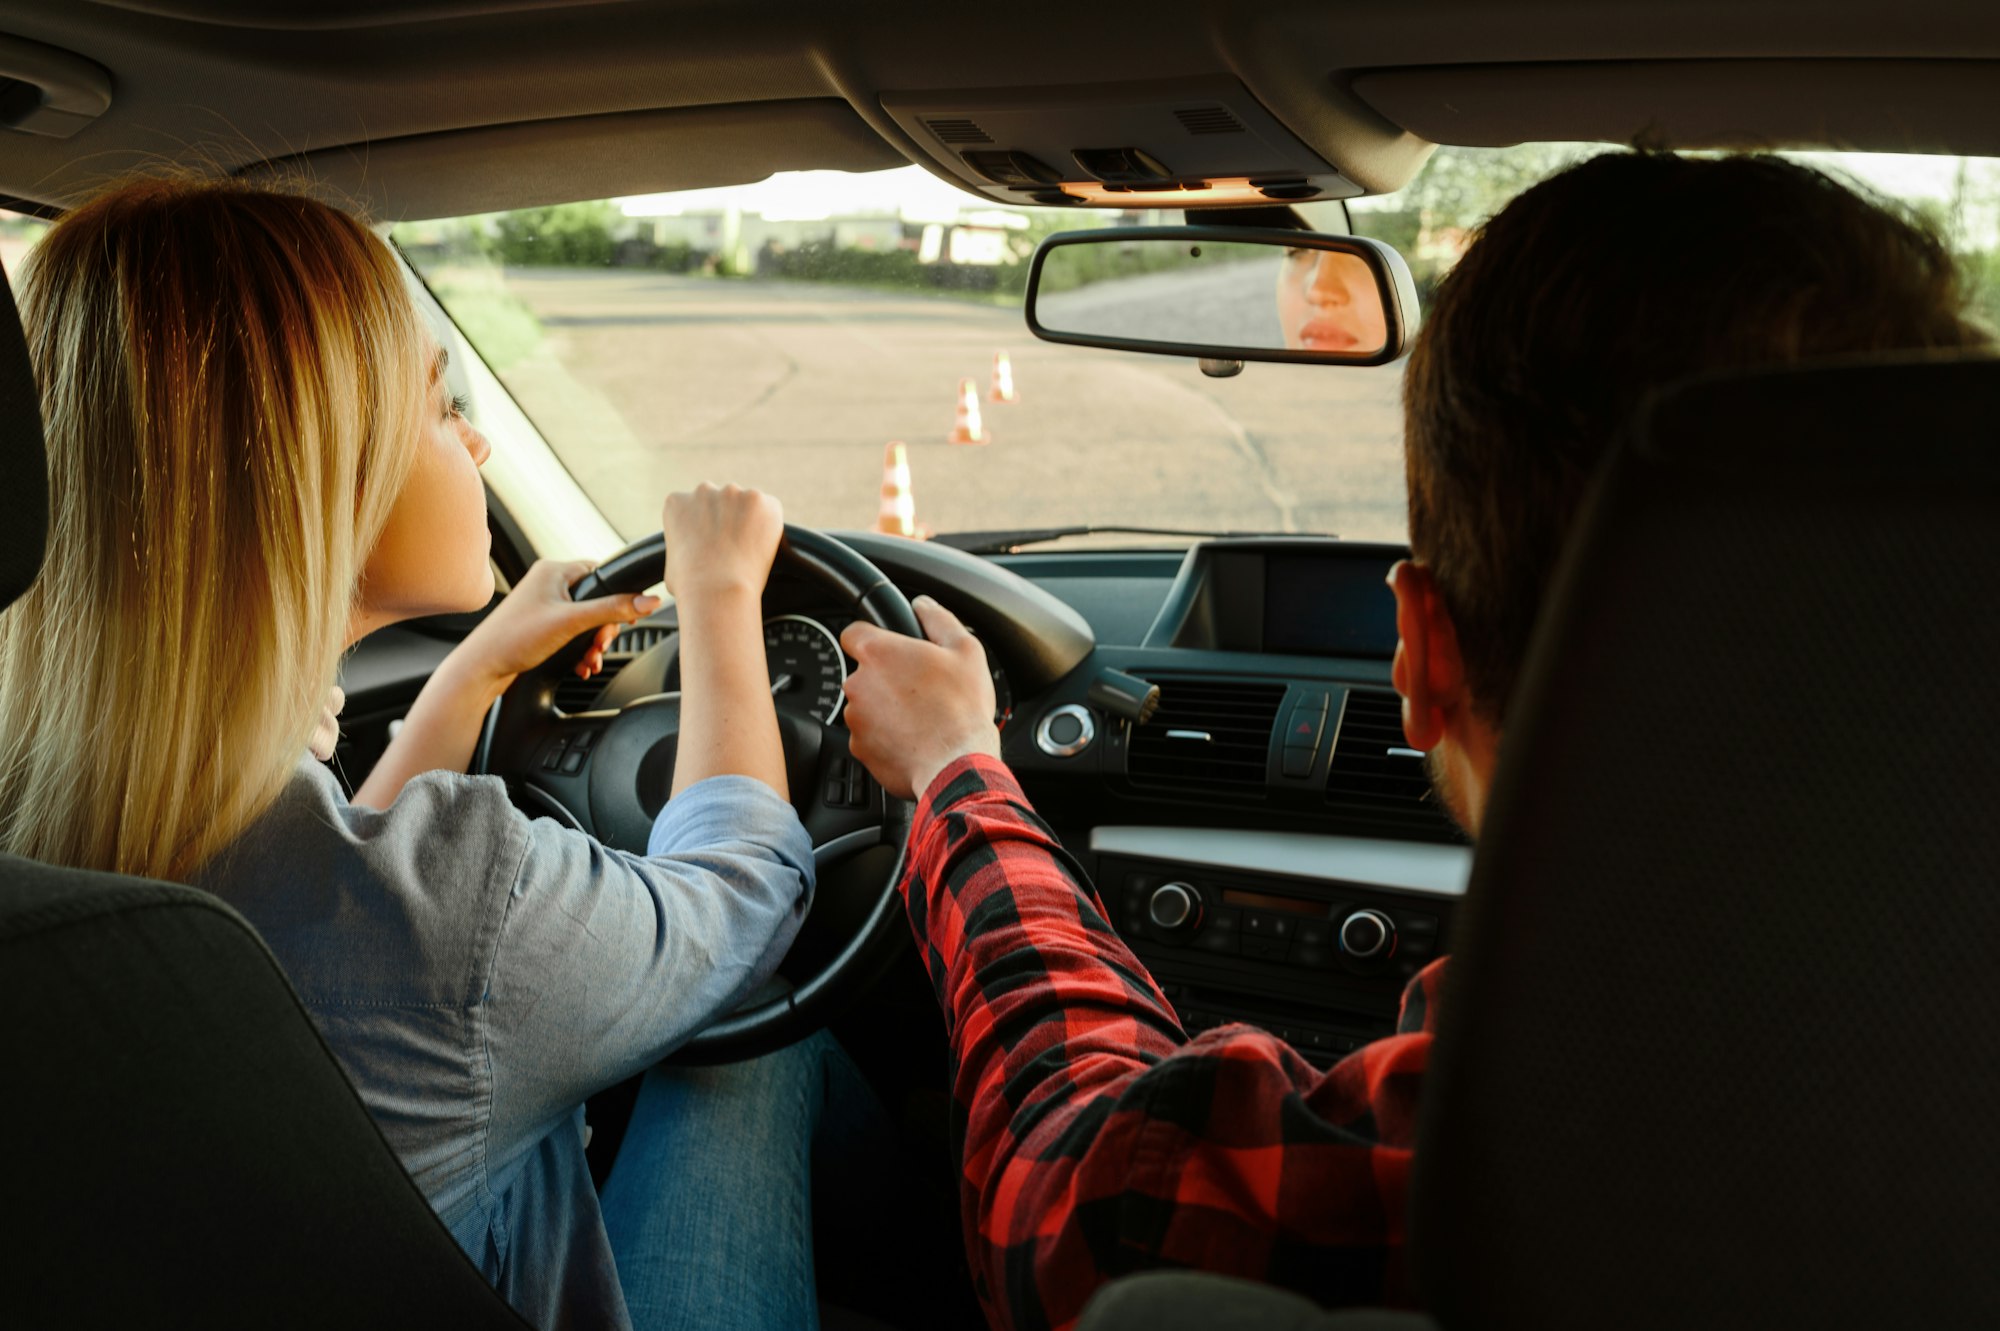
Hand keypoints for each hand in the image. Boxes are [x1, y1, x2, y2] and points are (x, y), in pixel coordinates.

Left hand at [452, 557, 659, 691]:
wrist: (482, 668)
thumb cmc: (515, 638)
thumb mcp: (572, 622)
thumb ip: (613, 610)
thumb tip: (650, 601)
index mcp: (553, 571)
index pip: (600, 573)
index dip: (617, 595)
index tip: (625, 617)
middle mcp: (548, 584)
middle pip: (596, 601)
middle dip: (603, 629)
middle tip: (599, 645)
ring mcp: (544, 606)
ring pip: (586, 621)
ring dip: (593, 644)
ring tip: (589, 660)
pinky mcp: (541, 626)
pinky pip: (573, 634)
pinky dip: (580, 650)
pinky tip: (580, 665)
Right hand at [663, 484, 783, 605]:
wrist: (717, 589)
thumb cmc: (691, 585)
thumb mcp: (673, 561)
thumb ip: (684, 545)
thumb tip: (692, 553)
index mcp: (676, 502)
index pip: (693, 507)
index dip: (705, 527)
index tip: (712, 543)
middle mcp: (702, 490)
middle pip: (721, 501)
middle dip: (727, 519)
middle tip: (733, 547)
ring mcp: (731, 493)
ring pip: (746, 504)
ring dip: (749, 521)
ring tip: (748, 550)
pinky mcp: (758, 500)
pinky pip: (769, 509)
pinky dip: (769, 526)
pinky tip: (762, 546)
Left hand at [840, 596, 1001, 799]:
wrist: (956, 765)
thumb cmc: (961, 710)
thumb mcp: (965, 651)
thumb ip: (938, 619)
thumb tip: (923, 605)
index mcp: (878, 652)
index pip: (853, 632)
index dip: (873, 638)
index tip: (891, 650)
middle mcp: (857, 684)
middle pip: (863, 672)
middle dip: (886, 678)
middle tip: (919, 687)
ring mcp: (855, 719)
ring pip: (866, 705)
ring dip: (886, 708)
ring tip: (920, 716)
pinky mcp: (859, 749)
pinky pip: (869, 735)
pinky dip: (886, 736)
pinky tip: (914, 737)